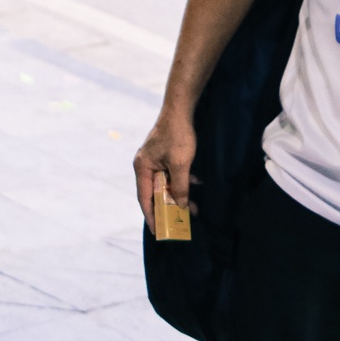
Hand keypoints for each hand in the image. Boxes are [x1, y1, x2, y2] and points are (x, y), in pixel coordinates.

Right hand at [133, 107, 197, 226]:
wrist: (180, 109)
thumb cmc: (178, 135)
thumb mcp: (181, 164)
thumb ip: (180, 186)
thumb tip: (181, 205)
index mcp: (142, 168)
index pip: (144, 198)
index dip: (151, 216)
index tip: (157, 231)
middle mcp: (144, 165)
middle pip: (155, 192)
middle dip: (168, 206)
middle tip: (179, 222)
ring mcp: (153, 160)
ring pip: (165, 183)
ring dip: (179, 194)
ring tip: (193, 206)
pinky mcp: (163, 155)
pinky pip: (171, 173)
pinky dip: (182, 180)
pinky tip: (196, 182)